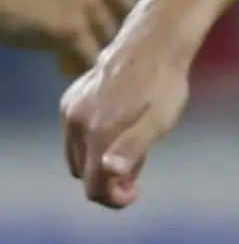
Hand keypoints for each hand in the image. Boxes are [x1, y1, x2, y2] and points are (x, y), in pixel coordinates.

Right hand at [61, 8, 197, 209]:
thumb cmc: (164, 86)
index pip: (94, 187)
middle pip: (85, 174)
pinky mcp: (70, 101)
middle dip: (110, 178)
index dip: (115, 198)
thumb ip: (133, 149)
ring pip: (79, 156)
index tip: (137, 190)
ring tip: (134, 140)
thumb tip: (110, 172)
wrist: (152, 45)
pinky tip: (120, 126)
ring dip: (102, 160)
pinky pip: (76, 137)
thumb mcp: (159, 122)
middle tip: (141, 158)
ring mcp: (70, 111)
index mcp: (97, 133)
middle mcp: (76, 123)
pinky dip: (94, 142)